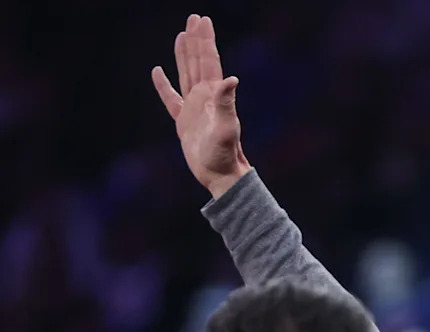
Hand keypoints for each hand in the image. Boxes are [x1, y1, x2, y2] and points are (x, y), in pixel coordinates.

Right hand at [151, 14, 250, 197]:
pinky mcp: (184, 121)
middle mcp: (205, 98)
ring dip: (184, 55)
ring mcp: (194, 108)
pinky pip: (171, 98)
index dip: (205, 40)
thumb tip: (232, 79)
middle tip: (194, 18)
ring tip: (182, 35)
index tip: (202, 20)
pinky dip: (163, 85)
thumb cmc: (225, 154)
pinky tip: (157, 71)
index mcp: (213, 95)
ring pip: (186, 74)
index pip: (209, 61)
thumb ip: (227, 103)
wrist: (220, 175)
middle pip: (198, 62)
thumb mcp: (227, 128)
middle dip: (197, 40)